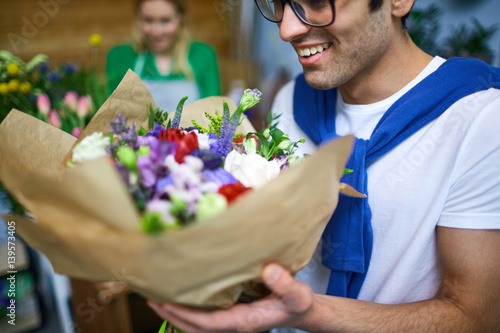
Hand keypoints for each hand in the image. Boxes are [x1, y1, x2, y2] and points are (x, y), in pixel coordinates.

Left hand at [148, 263, 314, 332]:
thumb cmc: (297, 304)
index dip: (183, 314)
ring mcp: (230, 323)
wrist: (300, 311)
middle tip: (150, 299)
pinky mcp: (230, 316)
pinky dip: (186, 311)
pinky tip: (178, 297)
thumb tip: (267, 270)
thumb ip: (285, 283)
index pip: (206, 323)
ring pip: (195, 325)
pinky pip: (202, 318)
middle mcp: (233, 326)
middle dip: (170, 315)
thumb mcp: (298, 294)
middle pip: (193, 328)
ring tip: (157, 298)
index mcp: (244, 323)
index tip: (164, 301)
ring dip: (175, 314)